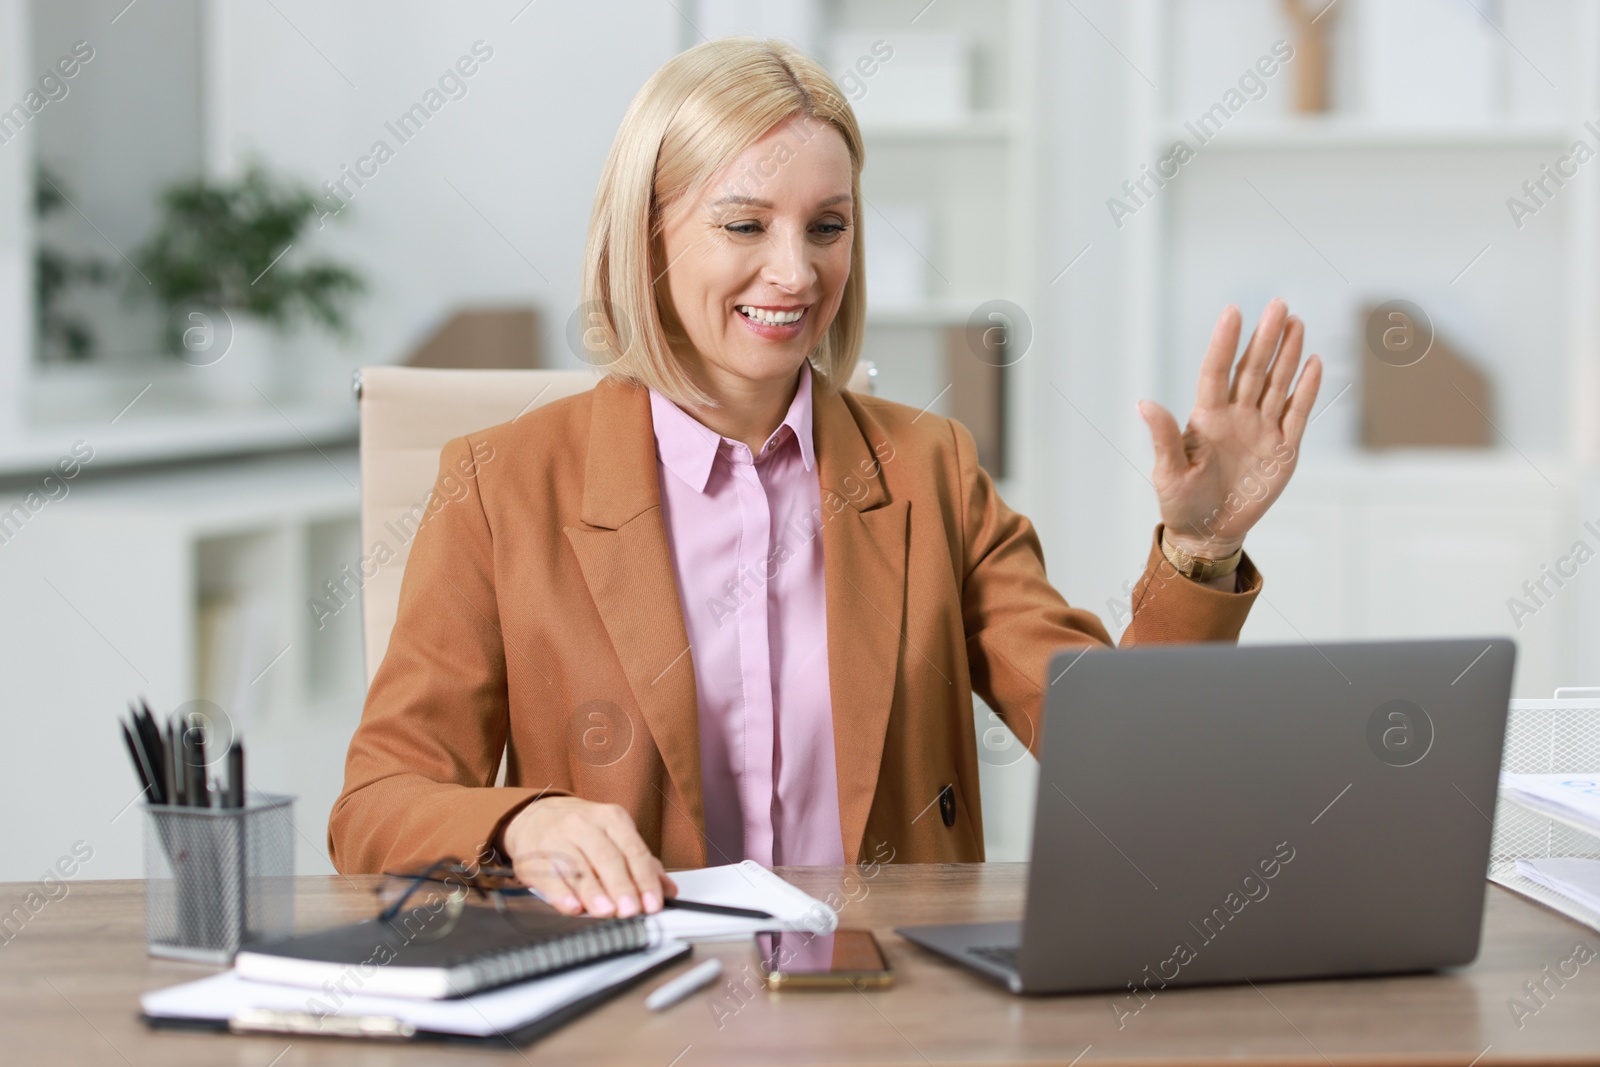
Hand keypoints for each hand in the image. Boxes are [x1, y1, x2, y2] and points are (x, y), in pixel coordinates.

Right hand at [500, 796, 676, 916]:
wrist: (535, 816)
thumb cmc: (582, 831)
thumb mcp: (614, 836)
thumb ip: (642, 863)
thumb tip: (668, 890)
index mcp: (611, 819)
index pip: (634, 850)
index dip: (645, 879)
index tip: (653, 903)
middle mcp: (585, 825)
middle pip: (607, 857)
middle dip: (621, 886)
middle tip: (631, 910)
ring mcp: (558, 838)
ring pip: (579, 866)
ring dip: (594, 892)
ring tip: (606, 911)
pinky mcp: (536, 854)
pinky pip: (550, 874)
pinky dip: (562, 893)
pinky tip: (572, 906)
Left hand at [1138, 298, 1321, 558]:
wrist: (1209, 532)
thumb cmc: (1181, 503)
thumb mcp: (1168, 472)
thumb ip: (1163, 437)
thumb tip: (1144, 403)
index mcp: (1207, 418)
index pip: (1217, 371)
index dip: (1225, 342)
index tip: (1234, 311)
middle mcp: (1236, 417)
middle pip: (1253, 370)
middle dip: (1266, 337)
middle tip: (1279, 304)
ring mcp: (1261, 430)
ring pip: (1277, 384)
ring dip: (1288, 354)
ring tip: (1296, 322)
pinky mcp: (1283, 449)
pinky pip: (1297, 413)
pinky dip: (1306, 390)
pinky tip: (1312, 363)